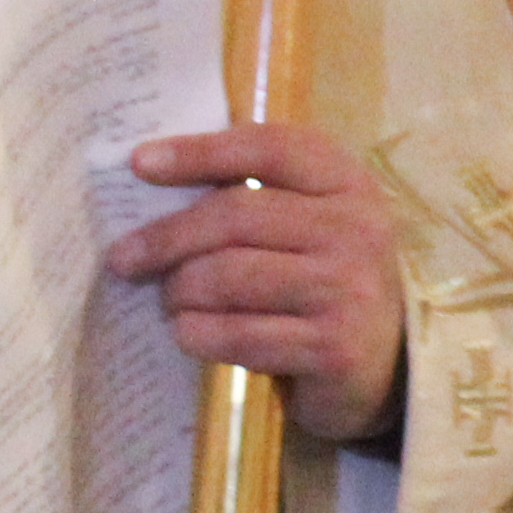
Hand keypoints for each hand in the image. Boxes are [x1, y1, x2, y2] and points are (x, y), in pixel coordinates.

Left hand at [114, 123, 408, 444]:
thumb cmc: (326, 280)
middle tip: (124, 258)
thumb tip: (152, 177)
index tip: (138, 164)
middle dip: (166, 237)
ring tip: (168, 300)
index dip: (199, 152)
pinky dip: (197, 333)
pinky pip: (240, 334)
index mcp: (348, 183)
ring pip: (229, 277)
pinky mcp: (333, 348)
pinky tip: (186, 333)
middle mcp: (357, 229)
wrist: (388, 364)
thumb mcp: (310, 224)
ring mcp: (349, 290)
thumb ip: (254, 196)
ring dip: (180, 291)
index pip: (268, 148)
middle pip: (236, 216)